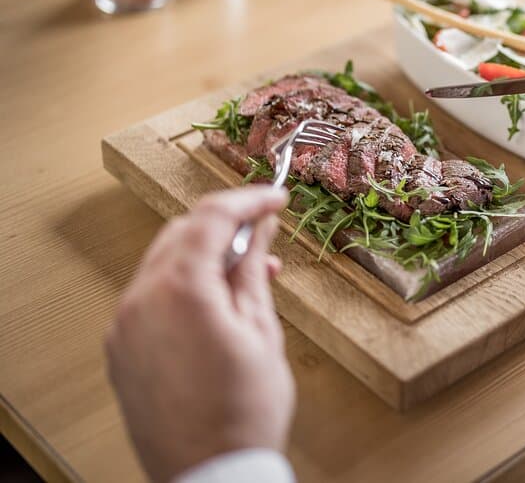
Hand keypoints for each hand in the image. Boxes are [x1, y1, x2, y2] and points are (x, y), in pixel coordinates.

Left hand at [105, 187, 293, 482]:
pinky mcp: (120, 348)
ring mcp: (124, 325)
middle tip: (264, 236)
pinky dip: (183, 286)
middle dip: (224, 227)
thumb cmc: (243, 412)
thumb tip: (259, 228)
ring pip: (164, 262)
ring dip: (204, 257)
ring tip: (248, 278)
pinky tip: (216, 306)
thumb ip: (253, 269)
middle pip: (181, 232)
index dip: (248, 199)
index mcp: (181, 290)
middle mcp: (140, 300)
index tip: (275, 198)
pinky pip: (151, 296)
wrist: (210, 474)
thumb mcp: (262, 331)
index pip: (212, 216)